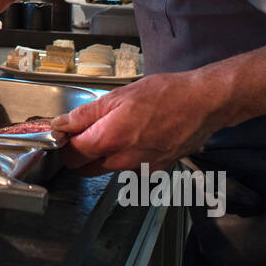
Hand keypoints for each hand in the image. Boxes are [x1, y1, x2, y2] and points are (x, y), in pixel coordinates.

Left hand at [51, 70, 227, 175]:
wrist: (204, 104)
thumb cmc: (165, 94)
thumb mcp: (118, 96)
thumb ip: (86, 114)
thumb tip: (61, 124)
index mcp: (109, 139)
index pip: (71, 154)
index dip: (65, 142)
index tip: (66, 132)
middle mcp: (123, 160)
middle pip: (85, 168)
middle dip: (80, 153)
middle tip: (87, 131)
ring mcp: (140, 169)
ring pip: (106, 168)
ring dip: (103, 154)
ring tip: (119, 129)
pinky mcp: (154, 170)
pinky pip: (129, 168)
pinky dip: (125, 156)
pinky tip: (138, 137)